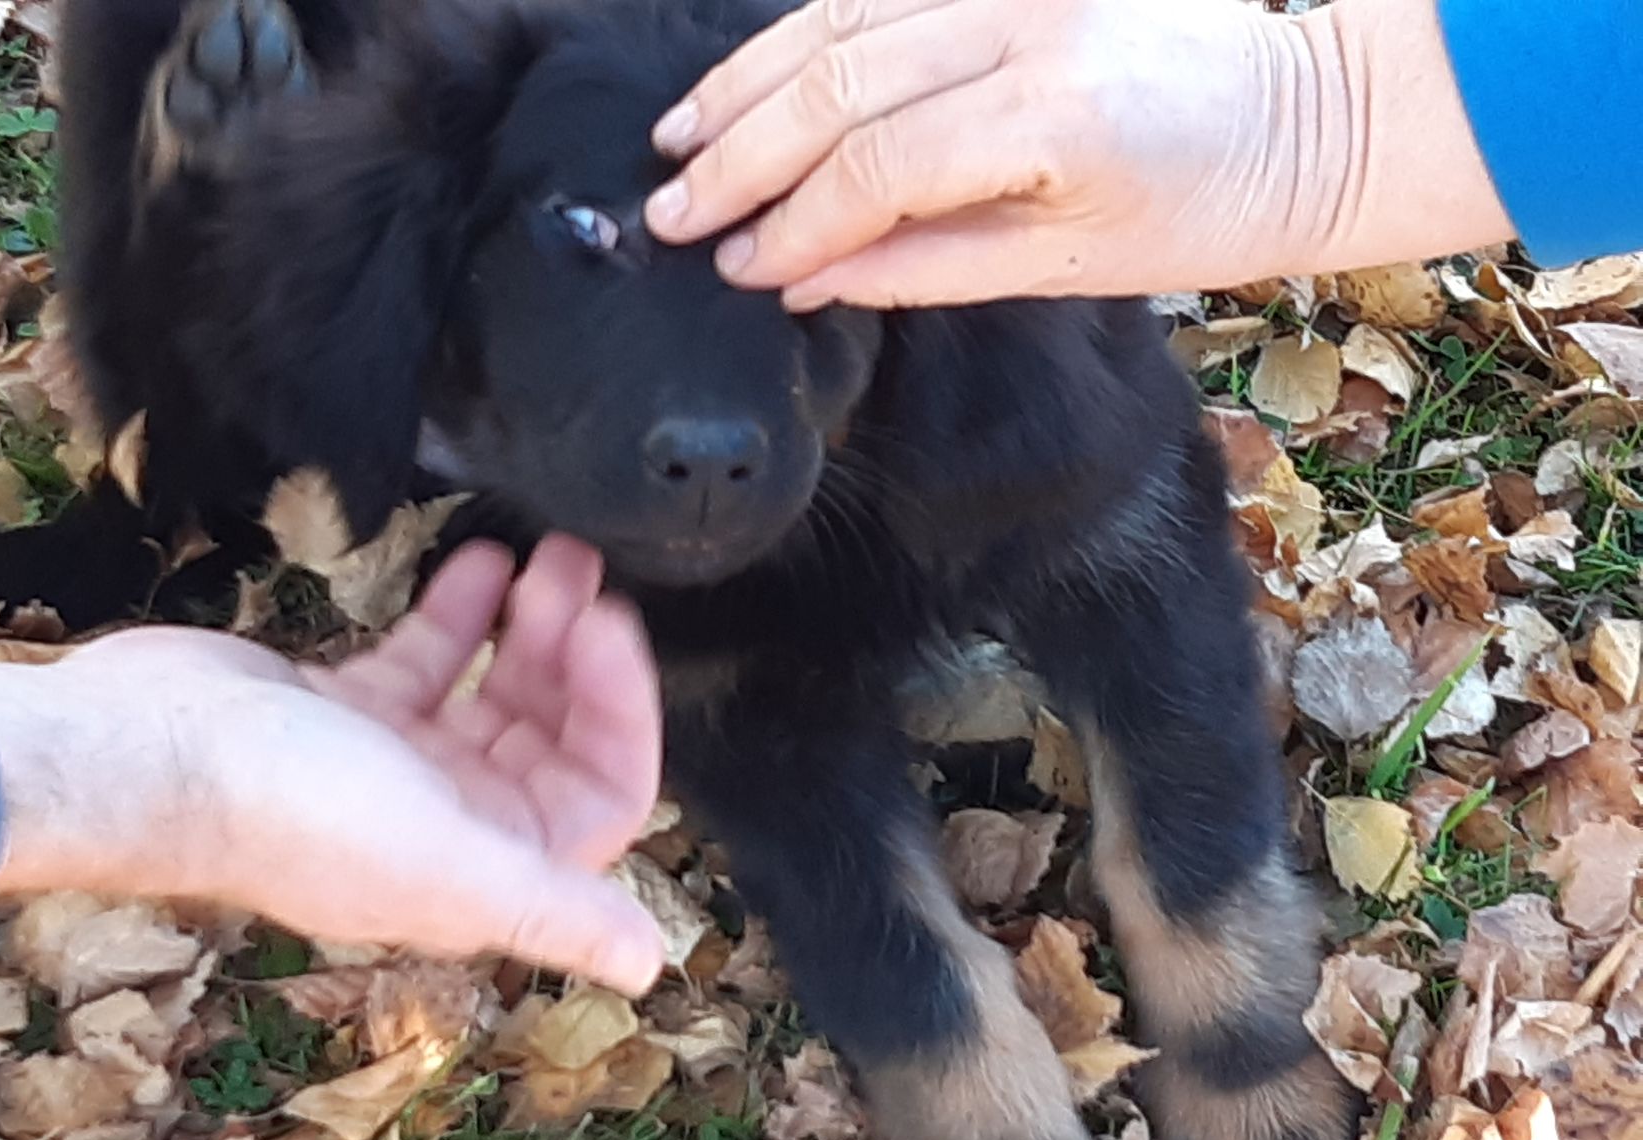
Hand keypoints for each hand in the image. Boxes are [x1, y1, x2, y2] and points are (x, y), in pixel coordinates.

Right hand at [0, 536, 666, 994]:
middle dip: (577, 655)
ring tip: (547, 555)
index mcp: (485, 867)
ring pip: (498, 691)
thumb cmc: (283, 811)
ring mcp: (398, 763)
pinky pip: (431, 659)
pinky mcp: (350, 711)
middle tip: (578, 572)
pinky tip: (479, 563)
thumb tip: (647, 965)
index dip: (622, 714)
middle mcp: (451, 822)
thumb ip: (548, 908)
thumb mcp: (438, 861)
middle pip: (554, 735)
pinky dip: (460, 614)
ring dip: (529, 626)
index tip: (609, 629)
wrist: (135, 751)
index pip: (603, 796)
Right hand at [643, 0, 1512, 308]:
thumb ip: (924, 267)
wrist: (1303, 119)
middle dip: (740, 154)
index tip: (732, 269)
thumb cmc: (1203, 212)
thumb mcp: (1066, 269)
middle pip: (838, 83)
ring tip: (678, 140)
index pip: (874, 169)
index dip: (789, 224)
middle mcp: (1025, 25)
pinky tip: (754, 78)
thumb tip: (803, 280)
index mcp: (1051, 117)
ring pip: (841, 18)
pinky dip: (804, 33)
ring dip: (749, 83)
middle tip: (669, 211)